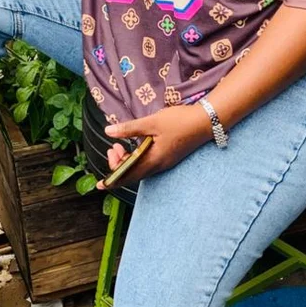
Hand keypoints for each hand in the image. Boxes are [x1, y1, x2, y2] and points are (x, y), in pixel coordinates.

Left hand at [96, 104, 211, 189]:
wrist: (206, 121)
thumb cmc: (179, 121)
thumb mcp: (152, 122)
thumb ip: (129, 129)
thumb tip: (108, 132)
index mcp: (153, 160)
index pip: (129, 176)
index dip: (113, 181)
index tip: (100, 185)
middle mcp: (159, 165)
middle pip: (133, 173)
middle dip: (118, 164)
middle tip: (113, 148)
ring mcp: (165, 161)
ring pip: (140, 167)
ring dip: (127, 160)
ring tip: (120, 145)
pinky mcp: (168, 156)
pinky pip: (148, 163)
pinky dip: (137, 157)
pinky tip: (135, 145)